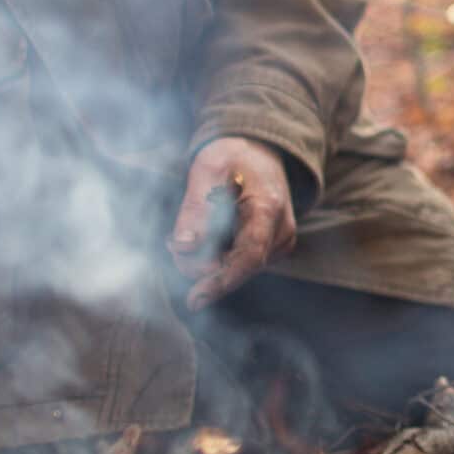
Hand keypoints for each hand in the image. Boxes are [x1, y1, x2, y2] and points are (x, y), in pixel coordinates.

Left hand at [173, 135, 296, 306]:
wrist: (261, 154)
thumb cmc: (234, 157)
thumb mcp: (208, 171)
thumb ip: (195, 210)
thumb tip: (182, 247)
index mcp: (268, 209)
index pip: (248, 256)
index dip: (221, 280)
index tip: (194, 299)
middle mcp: (280, 233)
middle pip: (234, 269)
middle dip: (197, 261)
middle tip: (174, 239)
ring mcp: (279, 244)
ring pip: (232, 270)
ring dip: (204, 258)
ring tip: (194, 227)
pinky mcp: (270, 251)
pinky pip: (235, 265)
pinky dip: (214, 256)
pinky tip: (209, 235)